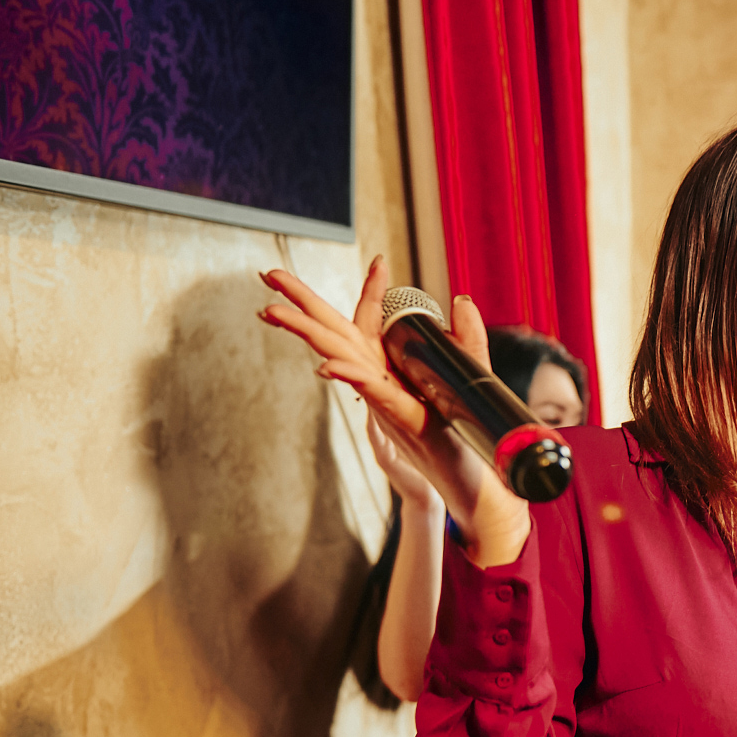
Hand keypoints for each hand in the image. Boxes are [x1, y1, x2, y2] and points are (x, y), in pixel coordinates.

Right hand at [258, 257, 528, 565]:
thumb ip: (465, 338)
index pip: (372, 318)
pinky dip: (349, 376)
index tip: (378, 259)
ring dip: (306, 333)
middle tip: (269, 274)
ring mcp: (382, 395)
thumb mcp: (467, 373)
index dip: (372, 289)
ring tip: (272, 312)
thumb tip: (461, 301)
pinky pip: (370, 392)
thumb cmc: (454, 431)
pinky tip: (328, 367)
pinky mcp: (398, 416)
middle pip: (334, 331)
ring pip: (338, 357)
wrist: (461, 477)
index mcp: (390, 363)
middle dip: (301, 302)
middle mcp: (378, 376)